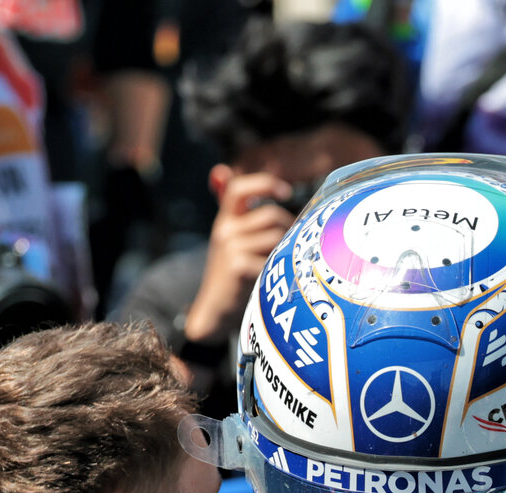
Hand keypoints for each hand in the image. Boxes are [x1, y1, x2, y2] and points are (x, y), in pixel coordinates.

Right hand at [183, 171, 294, 344]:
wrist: (215, 310)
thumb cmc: (232, 272)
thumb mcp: (230, 236)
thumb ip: (232, 207)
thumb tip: (219, 169)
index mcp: (225, 220)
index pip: (238, 188)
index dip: (264, 184)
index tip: (286, 192)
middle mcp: (224, 230)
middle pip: (272, 216)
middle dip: (289, 229)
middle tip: (289, 247)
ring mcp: (230, 248)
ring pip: (277, 237)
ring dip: (286, 250)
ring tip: (279, 266)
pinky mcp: (237, 266)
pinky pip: (273, 258)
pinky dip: (279, 269)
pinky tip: (274, 279)